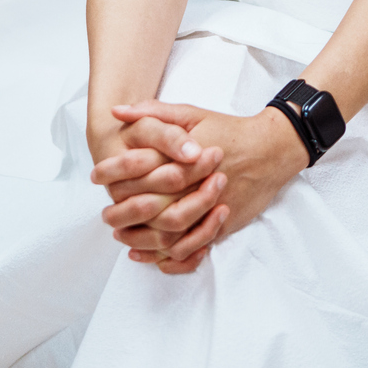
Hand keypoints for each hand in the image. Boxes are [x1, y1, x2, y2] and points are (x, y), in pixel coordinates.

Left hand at [104, 102, 309, 273]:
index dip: (113, 173)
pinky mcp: (222, 224)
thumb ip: (153, 112)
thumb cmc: (228, 129)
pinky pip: (191, 247)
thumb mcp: (191, 113)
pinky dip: (167, 256)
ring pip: (168, 232)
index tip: (96, 176)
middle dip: (122, 212)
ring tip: (121, 235)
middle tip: (105, 214)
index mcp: (183, 155)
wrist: (271, 149)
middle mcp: (195, 183)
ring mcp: (210, 207)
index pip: (139, 168)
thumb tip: (117, 112)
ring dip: (140, 238)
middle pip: (150, 205)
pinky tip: (148, 255)